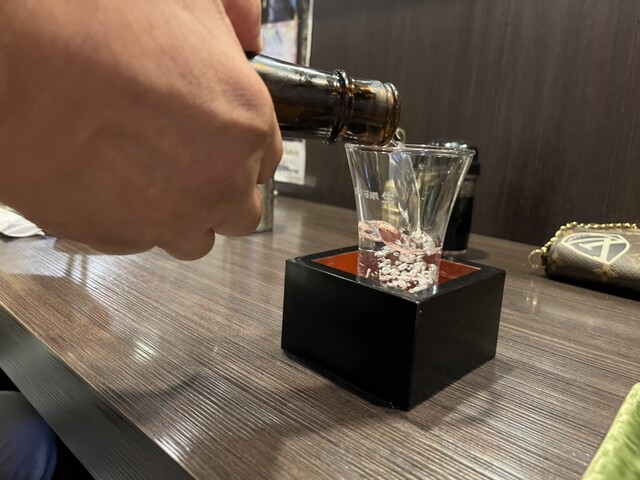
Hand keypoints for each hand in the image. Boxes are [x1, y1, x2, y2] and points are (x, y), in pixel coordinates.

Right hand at [0, 0, 281, 259]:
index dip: (243, 149)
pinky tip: (106, 182)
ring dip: (180, 213)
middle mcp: (217, 184)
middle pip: (239, 211)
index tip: (222, 141)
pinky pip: (139, 241)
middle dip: (221, 190)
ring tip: (144, 175)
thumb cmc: (93, 20)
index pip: (268, 161)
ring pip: (191, 236)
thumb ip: (236, 17)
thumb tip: (249, 31)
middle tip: (187, 160)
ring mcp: (167, 220)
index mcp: (247, 127)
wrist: (9, 57)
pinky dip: (131, 220)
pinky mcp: (115, 239)